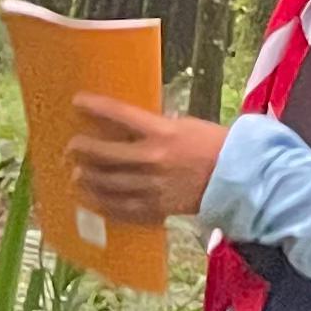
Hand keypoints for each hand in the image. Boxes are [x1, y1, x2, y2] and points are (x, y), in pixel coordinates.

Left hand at [69, 99, 226, 224]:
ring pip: (105, 183)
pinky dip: (100, 203)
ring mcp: (150, 186)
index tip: (77, 102)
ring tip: (76, 174)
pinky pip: (118, 208)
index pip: (119, 115)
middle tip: (71, 148)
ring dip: (86, 178)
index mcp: (162, 132)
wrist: (238, 178)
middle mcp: (151, 158)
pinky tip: (90, 199)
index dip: (94, 107)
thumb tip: (129, 129)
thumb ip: (156, 128)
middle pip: (104, 153)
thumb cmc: (215, 146)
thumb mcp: (185, 126)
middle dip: (82, 150)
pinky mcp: (153, 208)